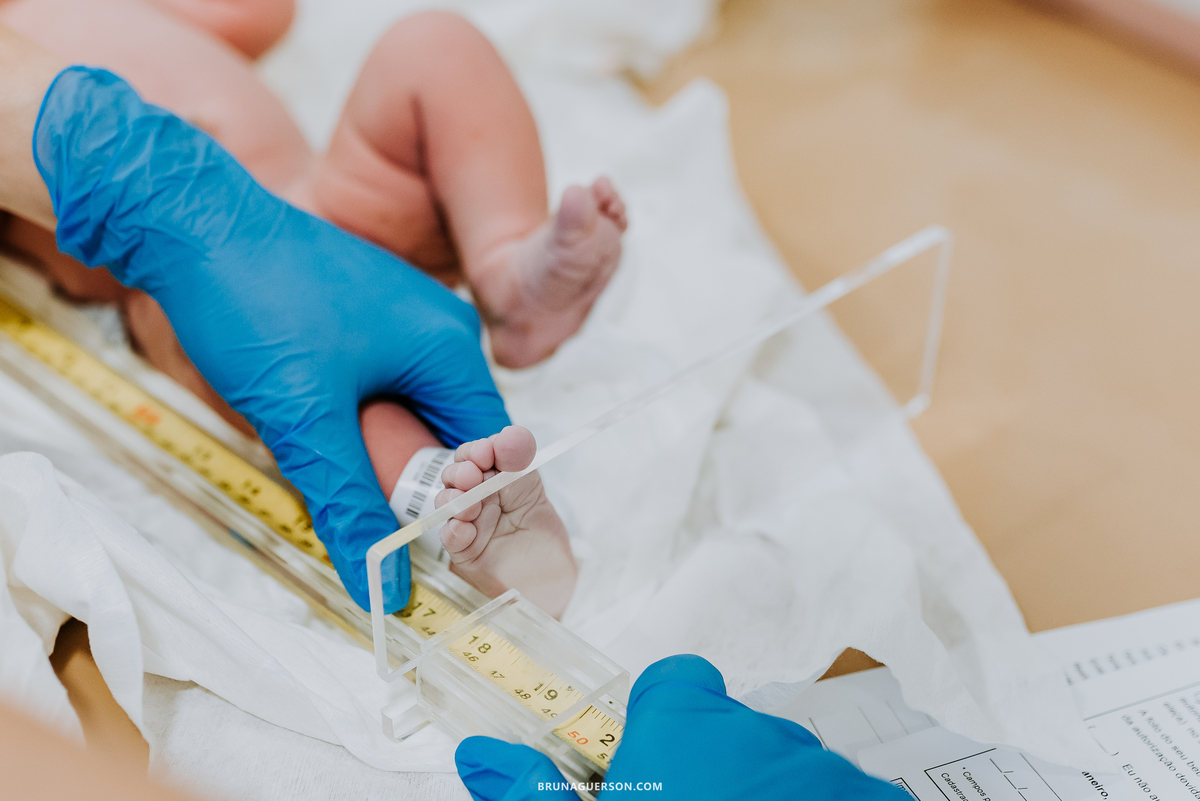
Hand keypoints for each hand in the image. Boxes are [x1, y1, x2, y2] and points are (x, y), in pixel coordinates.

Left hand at [33, 67, 510, 611]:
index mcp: (449, 345)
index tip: (427, 547)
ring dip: (383, 451)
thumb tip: (383, 585)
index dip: (465, 505)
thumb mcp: (303, 418)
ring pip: (413, 410)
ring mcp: (402, 316)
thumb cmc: (253, 301)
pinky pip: (384, 385)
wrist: (186, 221)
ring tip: (335, 469)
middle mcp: (439, 327)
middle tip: (372, 515)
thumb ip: (350, 504)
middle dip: (417, 480)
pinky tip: (319, 432)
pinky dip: (361, 420)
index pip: (491, 447)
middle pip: (452, 431)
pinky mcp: (365, 314)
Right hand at [455, 655, 907, 799]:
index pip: (675, 683)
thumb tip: (480, 754)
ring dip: (766, 800)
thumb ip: (535, 793)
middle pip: (728, 732)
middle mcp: (759, 730)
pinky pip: (841, 794)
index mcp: (685, 726)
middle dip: (710, 774)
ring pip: (784, 769)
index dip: (661, 719)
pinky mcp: (875, 799)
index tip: (652, 767)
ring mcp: (825, 767)